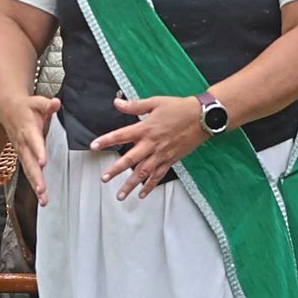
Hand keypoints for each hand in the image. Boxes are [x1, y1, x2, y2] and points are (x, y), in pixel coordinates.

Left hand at [89, 93, 207, 197]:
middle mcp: (152, 144)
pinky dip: (150, 186)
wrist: (203, 118)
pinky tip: (142, 193)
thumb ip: (134, 105)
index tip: (94, 146)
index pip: (121, 135)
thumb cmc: (180, 108)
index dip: (106, 140)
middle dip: (116, 170)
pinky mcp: (171, 160)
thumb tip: (117, 103)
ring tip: (120, 194)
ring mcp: (161, 154)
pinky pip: (158, 175)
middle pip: (130, 159)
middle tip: (104, 178)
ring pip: (144, 172)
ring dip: (131, 184)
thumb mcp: (155, 102)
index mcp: (146, 128)